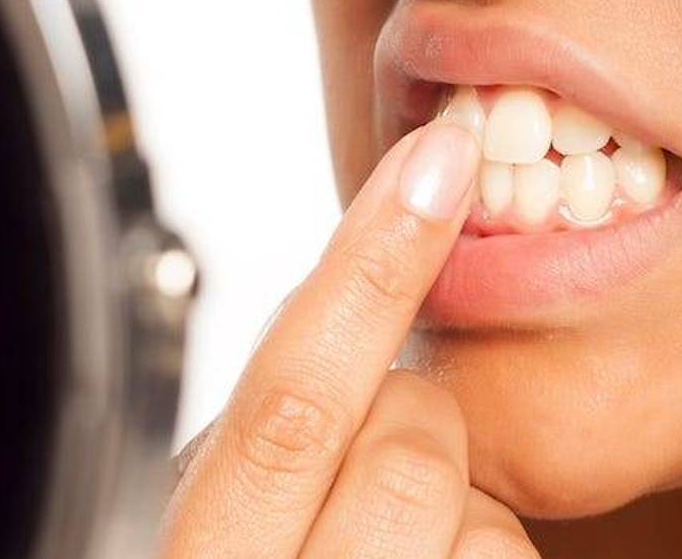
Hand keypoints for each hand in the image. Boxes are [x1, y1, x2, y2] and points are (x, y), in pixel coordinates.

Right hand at [160, 123, 539, 557]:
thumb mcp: (230, 527)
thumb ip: (279, 445)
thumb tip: (352, 314)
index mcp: (197, 550)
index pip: (290, 399)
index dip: (368, 265)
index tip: (436, 161)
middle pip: (411, 439)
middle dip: (423, 423)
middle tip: (387, 465)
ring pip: (484, 518)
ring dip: (465, 519)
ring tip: (402, 557)